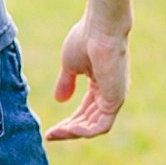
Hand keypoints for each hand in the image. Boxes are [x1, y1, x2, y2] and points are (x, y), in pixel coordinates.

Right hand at [44, 15, 128, 140]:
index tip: (49, 131)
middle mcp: (110, 93)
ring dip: (73, 133)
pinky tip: (68, 129)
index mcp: (101, 85)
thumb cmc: (85, 39)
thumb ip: (66, 83)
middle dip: (68, 130)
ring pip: (94, 127)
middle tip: (50, 135)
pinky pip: (101, 126)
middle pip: (88, 121)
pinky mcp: (115, 100)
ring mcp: (114, 97)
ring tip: (55, 133)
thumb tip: (60, 100)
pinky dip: (84, 131)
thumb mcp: (70, 65)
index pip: (84, 111)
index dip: (67, 122)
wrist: (99, 29)